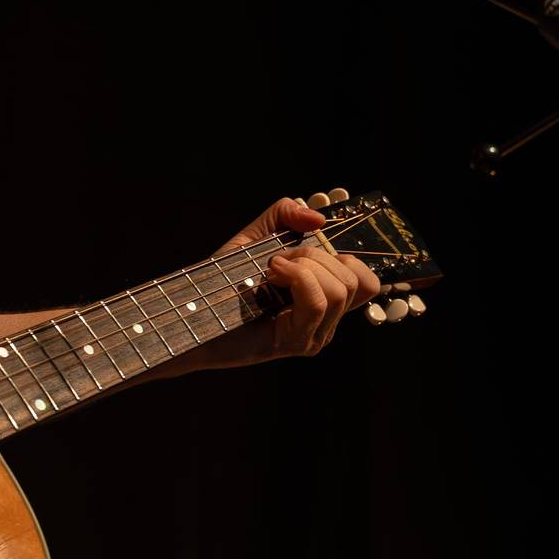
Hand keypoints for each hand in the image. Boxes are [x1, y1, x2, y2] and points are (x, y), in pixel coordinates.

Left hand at [182, 197, 382, 371]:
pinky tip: (271, 274)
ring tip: (272, 268)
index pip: (368, 283)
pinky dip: (297, 277)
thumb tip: (318, 217)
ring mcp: (314, 335)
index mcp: (323, 299)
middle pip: (355, 280)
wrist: (190, 315)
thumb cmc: (220, 282)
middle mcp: (325, 321)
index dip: (350, 255)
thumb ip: (285, 216)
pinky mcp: (296, 342)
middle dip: (316, 254)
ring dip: (305, 265)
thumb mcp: (255, 237)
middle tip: (280, 258)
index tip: (310, 243)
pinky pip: (316, 302)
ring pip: (340, 289)